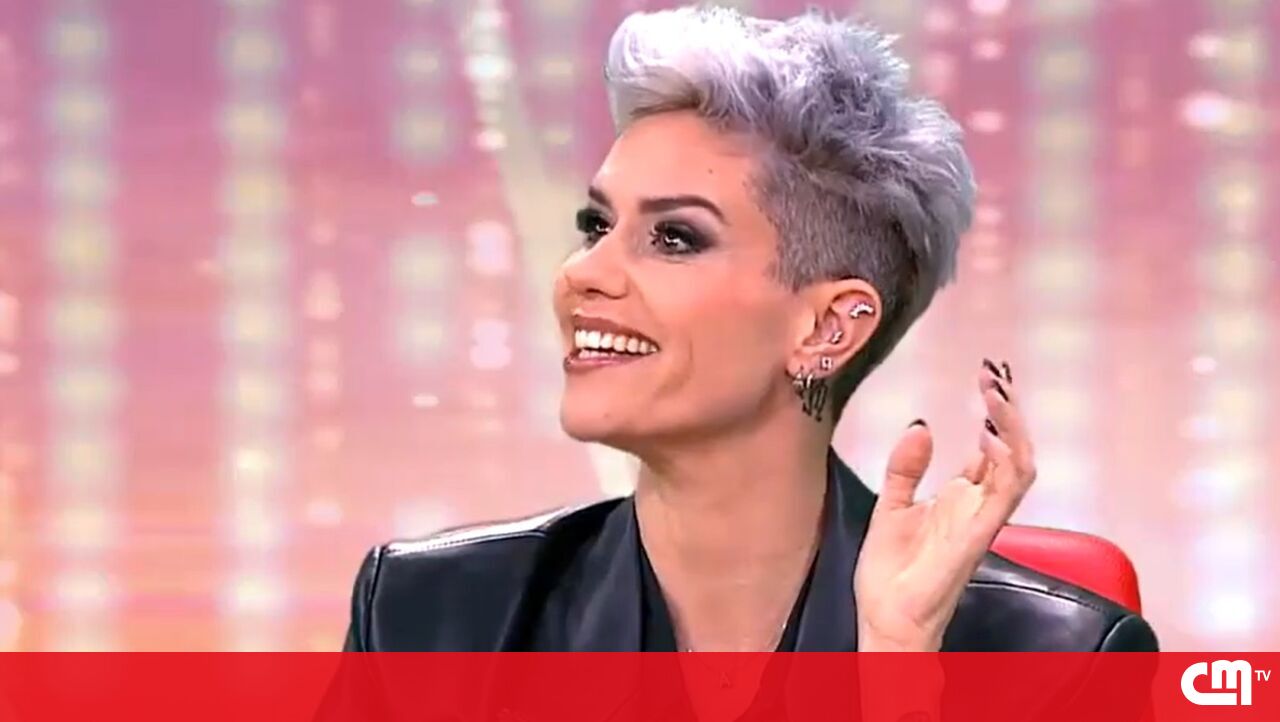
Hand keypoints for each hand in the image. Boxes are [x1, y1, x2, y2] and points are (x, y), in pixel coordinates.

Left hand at [854, 360, 1035, 650]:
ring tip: (996, 392)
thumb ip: (906, 468)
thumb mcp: (890, 505)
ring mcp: (982, 520)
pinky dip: (1005, 462)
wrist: (886, 619)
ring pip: (1019, 466)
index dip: (995, 412)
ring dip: (1011, 427)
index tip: (986, 376)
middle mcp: (978, 506)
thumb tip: (921, 423)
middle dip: (1009, 410)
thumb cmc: (891, 573)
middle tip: (995, 373)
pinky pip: (1005, 495)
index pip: (990, 447)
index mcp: (960, 498)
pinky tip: (989, 434)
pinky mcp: (977, 536)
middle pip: (1011, 449)